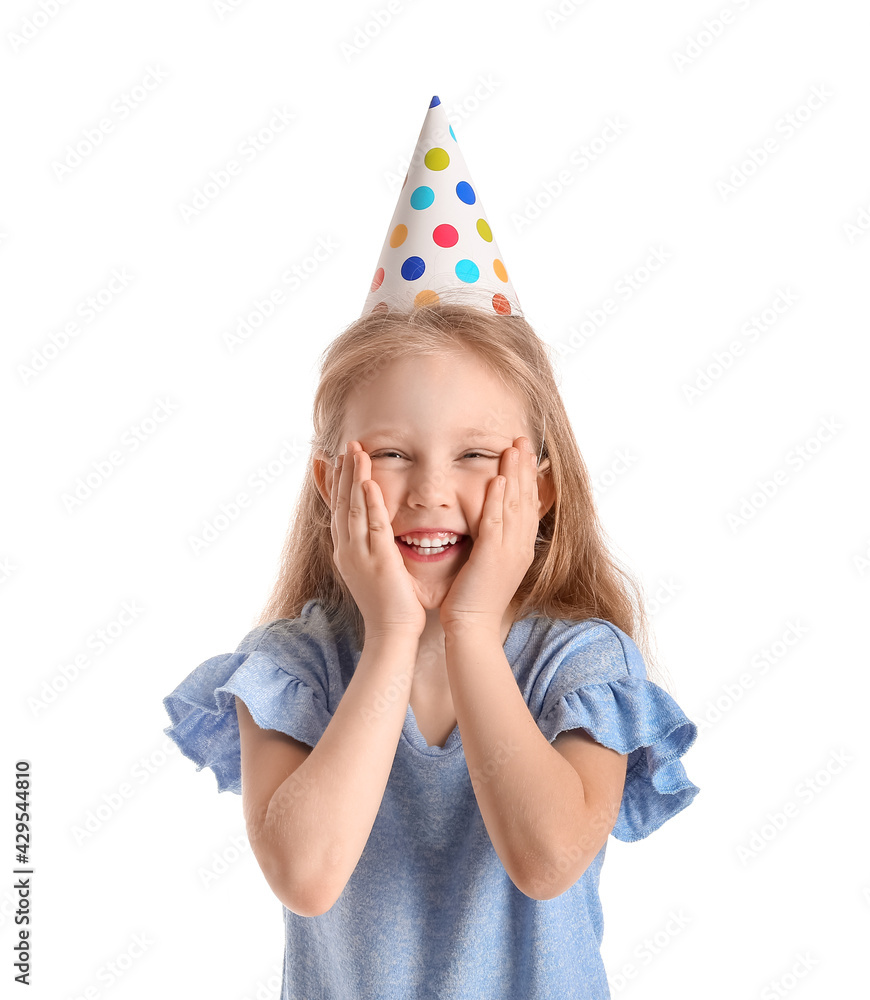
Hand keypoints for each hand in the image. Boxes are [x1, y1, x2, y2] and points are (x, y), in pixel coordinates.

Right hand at [330, 441, 426, 639]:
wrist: (391, 634)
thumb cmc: (389, 606)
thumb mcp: (375, 572)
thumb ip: (373, 549)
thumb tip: (375, 534)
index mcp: (346, 553)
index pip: (337, 511)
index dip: (334, 485)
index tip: (333, 461)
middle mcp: (347, 551)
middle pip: (341, 504)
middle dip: (342, 473)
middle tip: (344, 446)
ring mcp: (360, 556)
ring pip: (353, 509)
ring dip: (354, 478)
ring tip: (356, 452)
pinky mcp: (379, 561)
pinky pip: (373, 526)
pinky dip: (371, 502)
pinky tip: (369, 482)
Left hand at [438, 436, 539, 632]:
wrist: (473, 628)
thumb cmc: (475, 600)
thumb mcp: (490, 567)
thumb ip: (493, 544)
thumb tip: (491, 527)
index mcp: (520, 549)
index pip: (528, 506)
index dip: (528, 479)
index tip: (526, 455)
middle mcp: (520, 547)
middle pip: (526, 500)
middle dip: (525, 468)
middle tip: (523, 440)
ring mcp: (509, 552)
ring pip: (514, 506)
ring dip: (514, 475)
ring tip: (514, 449)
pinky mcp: (492, 557)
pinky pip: (496, 523)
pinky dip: (498, 500)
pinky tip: (498, 480)